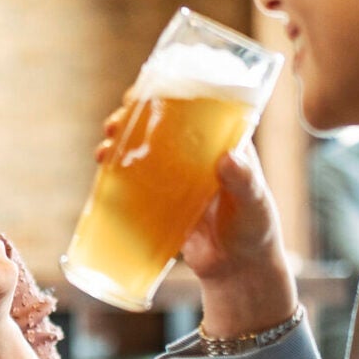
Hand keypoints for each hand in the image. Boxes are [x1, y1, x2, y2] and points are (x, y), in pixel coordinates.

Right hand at [97, 95, 294, 335]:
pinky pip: (135, 180)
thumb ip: (245, 182)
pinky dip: (117, 172)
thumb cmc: (256, 231)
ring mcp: (176, 177)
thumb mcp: (254, 203)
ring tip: (104, 147)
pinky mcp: (161, 201)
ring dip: (120, 142)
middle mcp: (196, 154)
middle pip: (160, 124)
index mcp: (222, 143)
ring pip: (143, 150)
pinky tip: (103, 169)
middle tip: (117, 122)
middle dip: (134, 117)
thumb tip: (227, 158)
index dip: (169, 92)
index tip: (145, 88)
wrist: (238, 271)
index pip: (195, 107)